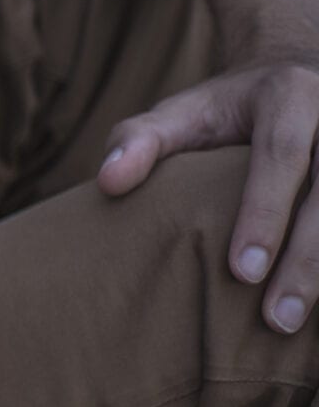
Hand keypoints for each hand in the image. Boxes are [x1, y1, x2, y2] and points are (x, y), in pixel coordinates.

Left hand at [98, 51, 318, 332]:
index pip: (281, 155)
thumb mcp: (182, 112)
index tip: (240, 272)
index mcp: (290, 96)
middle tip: (277, 318)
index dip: (264, 214)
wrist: (296, 78)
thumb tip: (107, 182)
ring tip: (296, 328)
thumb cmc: (226, 110)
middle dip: (307, 259)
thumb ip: (140, 141)